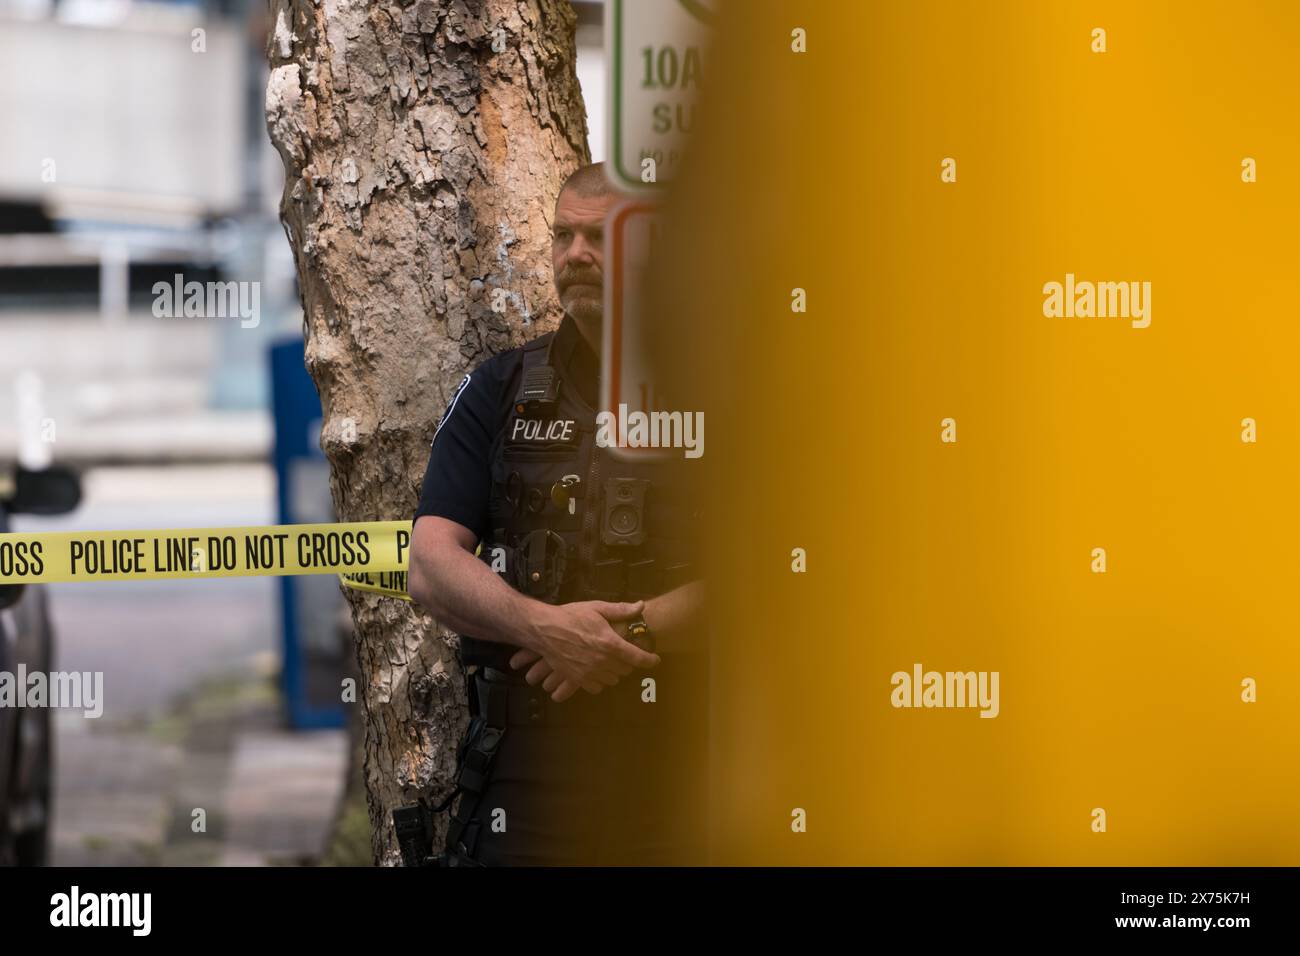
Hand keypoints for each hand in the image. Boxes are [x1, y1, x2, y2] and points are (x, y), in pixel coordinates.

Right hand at [512, 600, 659, 701]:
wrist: (544, 629)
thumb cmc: (571, 616)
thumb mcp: (597, 608)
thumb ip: (621, 610)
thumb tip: (641, 606)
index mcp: (609, 643)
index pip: (637, 658)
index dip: (650, 660)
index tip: (655, 660)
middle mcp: (602, 661)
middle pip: (626, 670)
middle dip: (629, 662)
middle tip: (625, 653)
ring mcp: (589, 672)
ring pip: (613, 679)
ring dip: (615, 671)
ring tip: (610, 661)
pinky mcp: (577, 679)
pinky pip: (597, 687)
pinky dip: (600, 680)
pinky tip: (597, 670)